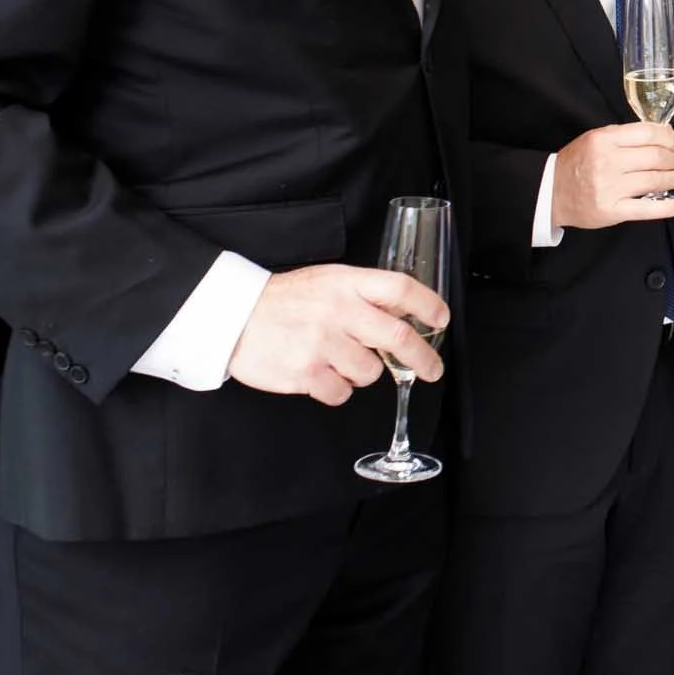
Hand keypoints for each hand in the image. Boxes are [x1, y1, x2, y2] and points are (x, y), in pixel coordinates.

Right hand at [227, 264, 450, 404]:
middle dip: (423, 358)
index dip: (428, 304)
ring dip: (362, 372)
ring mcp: (322, 344)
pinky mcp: (306, 373)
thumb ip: (364, 294)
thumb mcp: (328, 281)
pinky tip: (321, 373)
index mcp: (346, 284)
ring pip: (370, 372)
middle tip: (432, 369)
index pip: (400, 288)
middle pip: (398, 336)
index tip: (441, 319)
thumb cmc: (285, 299)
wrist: (233, 316)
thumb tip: (406, 312)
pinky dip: (337, 389)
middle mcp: (338, 312)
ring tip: (338, 359)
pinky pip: (341, 393)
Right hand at [552, 122, 673, 226]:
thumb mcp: (595, 139)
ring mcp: (610, 188)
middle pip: (656, 157)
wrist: (550, 192)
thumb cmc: (576, 163)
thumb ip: (625, 136)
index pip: (648, 133)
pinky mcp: (612, 211)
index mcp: (604, 140)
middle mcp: (608, 162)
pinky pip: (646, 209)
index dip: (670, 138)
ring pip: (655, 181)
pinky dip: (668, 207)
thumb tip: (662, 134)